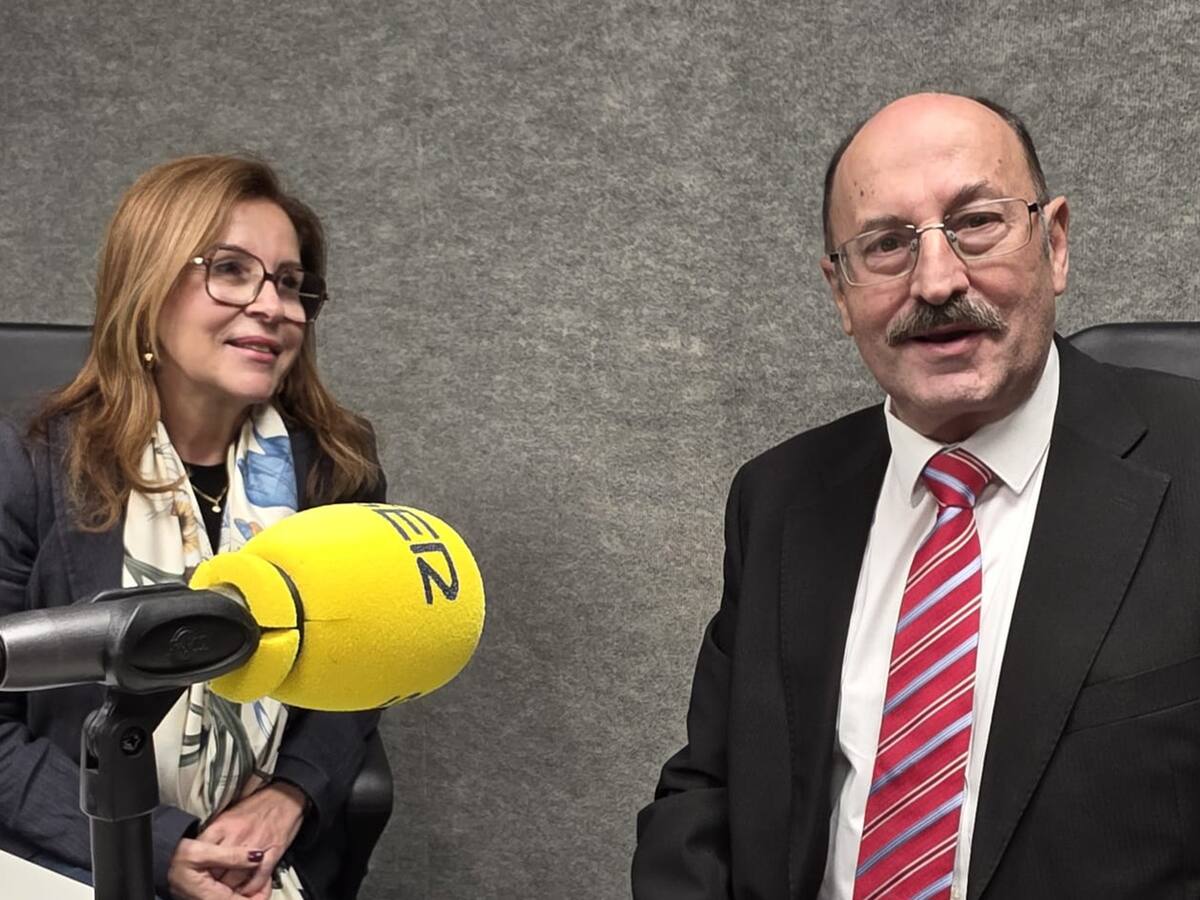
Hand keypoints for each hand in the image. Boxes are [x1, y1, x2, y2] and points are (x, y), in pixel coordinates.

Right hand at [167, 838, 263, 899]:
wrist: (161, 858)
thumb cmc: (177, 855)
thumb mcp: (203, 851)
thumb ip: (231, 855)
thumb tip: (257, 857)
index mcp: (208, 895)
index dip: (258, 897)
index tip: (267, 886)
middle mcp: (208, 899)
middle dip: (256, 895)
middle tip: (267, 882)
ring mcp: (208, 898)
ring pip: (235, 899)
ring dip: (250, 892)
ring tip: (262, 880)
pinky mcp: (209, 893)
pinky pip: (229, 895)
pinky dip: (241, 889)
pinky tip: (249, 878)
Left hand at [198, 781, 307, 896]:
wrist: (286, 796)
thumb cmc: (257, 806)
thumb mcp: (228, 816)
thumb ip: (214, 835)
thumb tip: (200, 852)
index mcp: (222, 826)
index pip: (202, 856)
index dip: (200, 870)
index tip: (200, 876)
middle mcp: (236, 837)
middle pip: (217, 871)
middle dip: (214, 882)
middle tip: (214, 887)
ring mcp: (255, 846)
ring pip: (236, 879)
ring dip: (232, 888)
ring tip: (231, 890)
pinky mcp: (273, 852)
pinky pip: (258, 878)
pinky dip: (253, 887)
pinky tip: (249, 888)